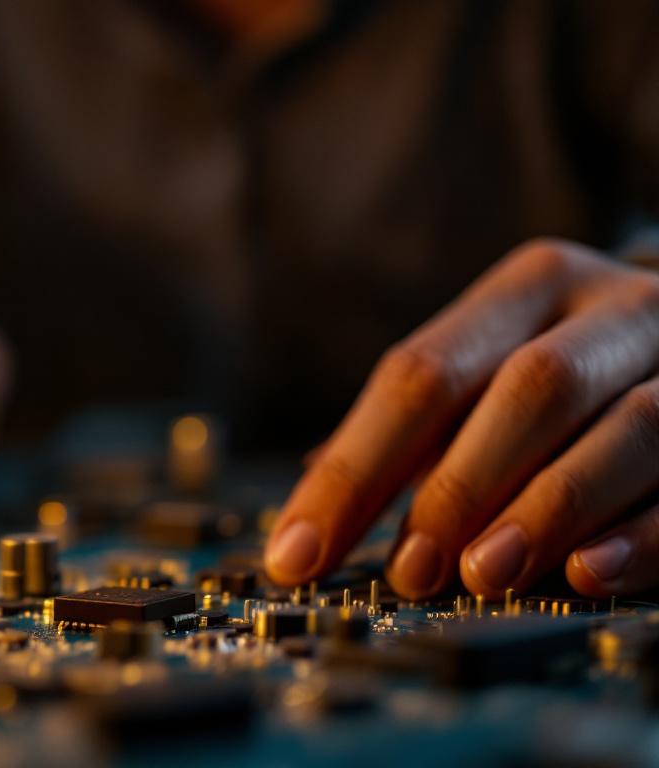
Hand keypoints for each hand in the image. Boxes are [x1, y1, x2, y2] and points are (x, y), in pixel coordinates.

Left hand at [265, 239, 658, 598]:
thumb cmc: (572, 366)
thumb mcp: (491, 370)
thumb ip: (411, 434)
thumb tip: (305, 513)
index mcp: (529, 289)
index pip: (422, 374)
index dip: (354, 470)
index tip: (298, 553)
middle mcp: (614, 310)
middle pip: (533, 389)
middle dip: (463, 485)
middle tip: (413, 569)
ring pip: (631, 428)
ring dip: (553, 509)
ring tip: (487, 576)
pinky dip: (643, 534)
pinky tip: (587, 574)